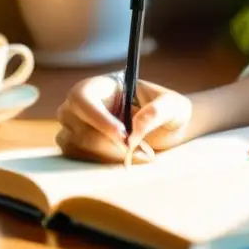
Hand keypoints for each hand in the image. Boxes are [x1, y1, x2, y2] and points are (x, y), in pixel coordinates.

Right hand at [55, 74, 192, 164]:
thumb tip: (136, 124)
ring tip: (139, 152)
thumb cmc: (169, 111)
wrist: (168, 131)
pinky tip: (126, 158)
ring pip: (76, 144)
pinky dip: (103, 162)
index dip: (98, 119)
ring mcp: (75, 125)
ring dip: (108, 154)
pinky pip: (78, 157)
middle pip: (76, 124)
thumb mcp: (172, 105)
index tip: (123, 136)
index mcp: (102, 85)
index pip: (83, 98)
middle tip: (138, 149)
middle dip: (107, 142)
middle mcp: (82, 103)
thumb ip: (158, 111)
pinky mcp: (77, 145)